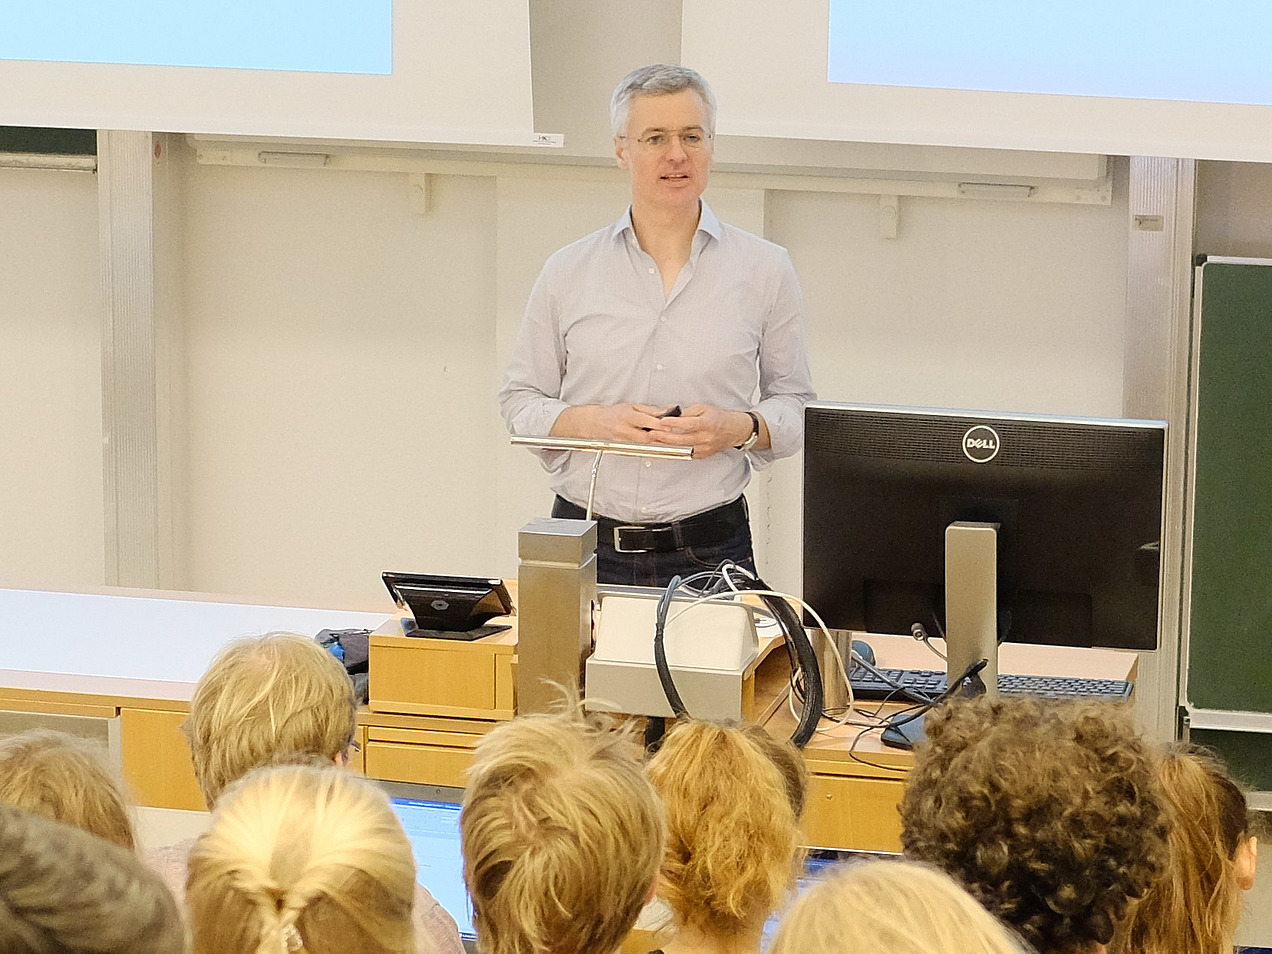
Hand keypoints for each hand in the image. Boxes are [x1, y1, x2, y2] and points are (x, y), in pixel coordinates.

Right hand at [550, 403, 668, 442]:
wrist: (593, 424)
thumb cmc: (612, 413)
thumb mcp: (631, 406)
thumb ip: (649, 410)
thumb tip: (666, 411)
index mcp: (628, 416)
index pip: (648, 421)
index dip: (662, 424)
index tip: (673, 424)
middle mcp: (626, 429)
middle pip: (648, 436)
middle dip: (662, 436)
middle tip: (675, 435)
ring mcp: (625, 440)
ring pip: (646, 444)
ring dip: (658, 443)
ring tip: (670, 441)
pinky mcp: (625, 448)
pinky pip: (641, 448)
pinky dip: (651, 446)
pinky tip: (660, 445)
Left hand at [648, 404, 755, 457]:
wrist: (734, 430)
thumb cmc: (718, 418)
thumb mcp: (704, 408)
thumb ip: (687, 412)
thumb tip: (671, 414)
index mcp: (707, 424)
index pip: (688, 424)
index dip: (674, 423)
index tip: (662, 421)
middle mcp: (706, 437)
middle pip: (683, 439)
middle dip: (665, 437)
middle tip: (652, 433)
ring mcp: (704, 448)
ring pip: (682, 448)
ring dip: (667, 444)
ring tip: (655, 440)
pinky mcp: (702, 455)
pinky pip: (686, 453)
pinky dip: (675, 449)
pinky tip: (665, 446)